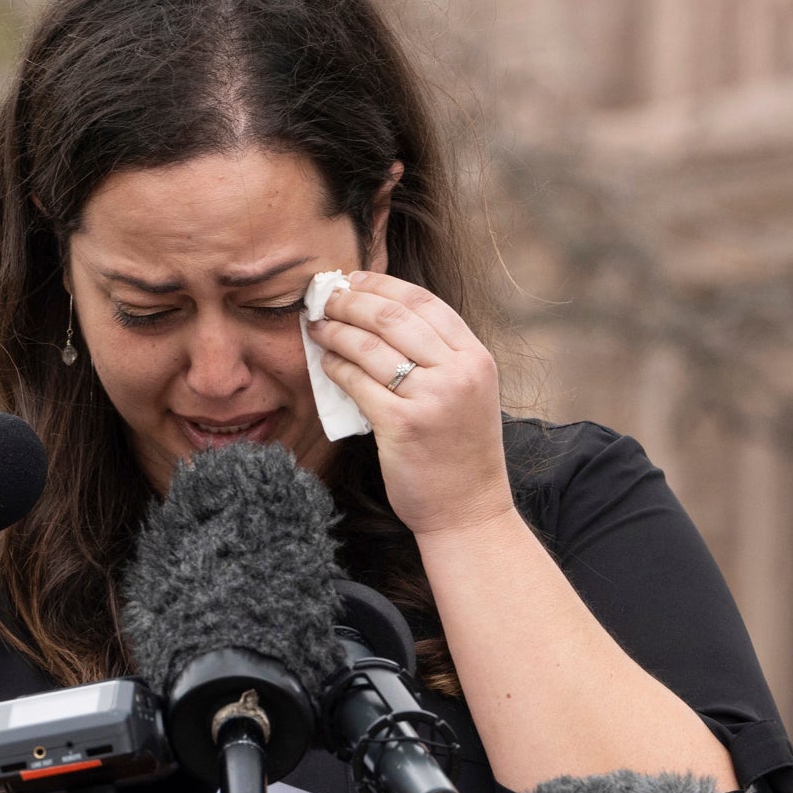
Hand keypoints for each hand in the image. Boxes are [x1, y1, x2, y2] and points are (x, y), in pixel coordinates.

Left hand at [310, 272, 512, 536]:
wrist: (468, 512)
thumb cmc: (460, 454)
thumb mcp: (467, 394)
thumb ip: (439, 358)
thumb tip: (381, 318)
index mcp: (476, 358)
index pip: (423, 302)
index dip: (382, 285)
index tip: (353, 279)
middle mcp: (459, 372)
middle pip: (392, 316)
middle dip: (350, 301)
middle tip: (324, 297)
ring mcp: (432, 399)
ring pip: (370, 346)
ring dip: (335, 330)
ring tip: (316, 326)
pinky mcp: (403, 425)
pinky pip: (358, 382)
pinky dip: (336, 366)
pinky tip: (325, 363)